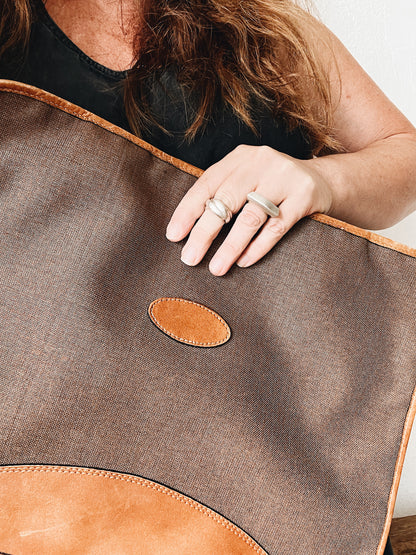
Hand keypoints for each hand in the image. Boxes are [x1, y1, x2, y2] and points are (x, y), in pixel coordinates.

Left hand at [165, 144, 333, 275]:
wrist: (324, 181)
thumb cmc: (273, 187)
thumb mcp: (248, 179)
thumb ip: (224, 194)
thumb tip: (188, 232)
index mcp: (241, 157)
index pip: (207, 183)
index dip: (188, 210)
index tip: (173, 236)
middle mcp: (261, 162)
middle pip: (226, 199)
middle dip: (204, 232)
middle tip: (189, 259)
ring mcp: (285, 177)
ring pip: (251, 216)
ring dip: (231, 246)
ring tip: (217, 268)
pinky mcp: (305, 196)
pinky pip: (277, 227)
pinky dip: (258, 247)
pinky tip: (244, 261)